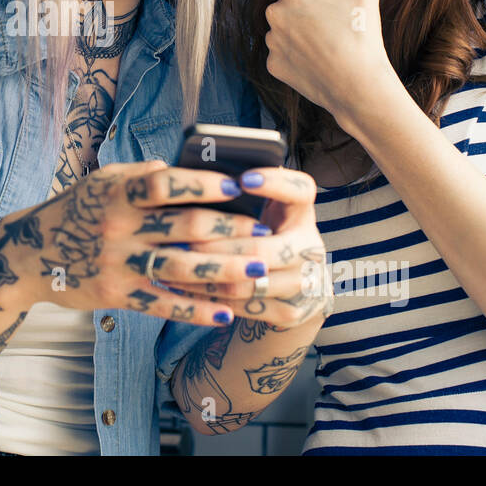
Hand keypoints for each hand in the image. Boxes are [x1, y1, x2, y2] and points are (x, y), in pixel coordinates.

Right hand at [0, 160, 273, 326]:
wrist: (29, 255)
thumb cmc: (75, 210)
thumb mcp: (102, 182)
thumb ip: (141, 174)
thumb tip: (181, 168)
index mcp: (118, 192)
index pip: (166, 183)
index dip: (204, 184)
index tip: (237, 186)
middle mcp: (118, 226)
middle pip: (184, 227)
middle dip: (230, 230)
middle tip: (264, 232)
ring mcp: (118, 262)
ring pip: (180, 268)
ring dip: (223, 271)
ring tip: (256, 271)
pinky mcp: (116, 295)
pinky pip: (163, 304)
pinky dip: (195, 310)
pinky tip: (224, 312)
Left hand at [166, 166, 331, 329]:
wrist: (292, 282)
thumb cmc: (260, 231)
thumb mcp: (260, 209)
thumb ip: (238, 195)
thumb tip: (194, 174)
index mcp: (301, 212)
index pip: (300, 190)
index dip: (276, 183)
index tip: (243, 178)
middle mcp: (311, 246)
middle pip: (263, 248)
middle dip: (218, 244)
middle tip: (183, 237)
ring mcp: (305, 282)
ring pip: (248, 283)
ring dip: (206, 274)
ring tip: (174, 263)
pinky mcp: (292, 311)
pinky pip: (244, 307)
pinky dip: (210, 298)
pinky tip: (183, 286)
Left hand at [264, 0, 392, 118]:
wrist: (357, 84)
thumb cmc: (362, 32)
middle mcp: (274, 11)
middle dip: (316, 3)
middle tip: (339, 20)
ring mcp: (272, 40)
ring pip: (290, 24)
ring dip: (306, 27)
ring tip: (331, 40)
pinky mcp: (273, 64)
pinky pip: (286, 50)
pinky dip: (300, 52)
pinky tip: (320, 58)